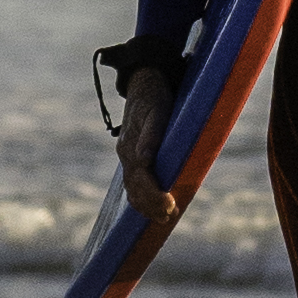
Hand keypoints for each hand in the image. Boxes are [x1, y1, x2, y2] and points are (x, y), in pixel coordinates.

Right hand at [117, 70, 176, 231]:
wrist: (144, 81)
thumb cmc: (154, 95)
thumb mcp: (156, 110)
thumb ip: (151, 134)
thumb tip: (144, 160)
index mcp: (131, 146)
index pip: (141, 179)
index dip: (155, 196)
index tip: (170, 207)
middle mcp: (126, 154)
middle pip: (135, 189)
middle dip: (152, 206)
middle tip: (170, 216)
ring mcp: (127, 155)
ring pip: (132, 188)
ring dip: (146, 206)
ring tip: (165, 217)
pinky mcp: (132, 155)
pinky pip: (134, 182)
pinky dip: (142, 197)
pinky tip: (153, 205)